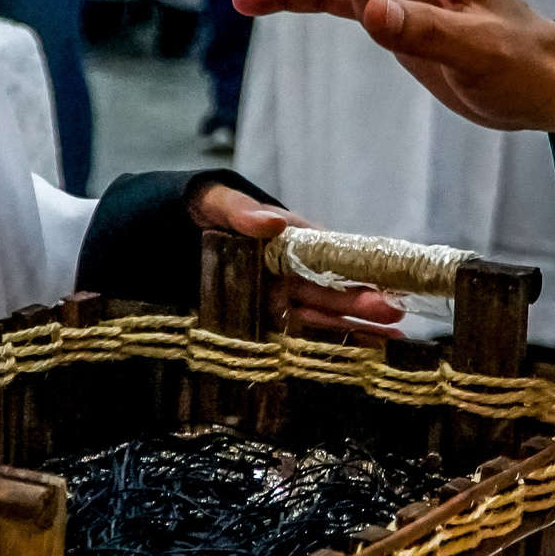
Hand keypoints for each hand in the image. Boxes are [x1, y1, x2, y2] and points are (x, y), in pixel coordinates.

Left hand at [187, 182, 406, 333]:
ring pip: (319, 315)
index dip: (353, 266)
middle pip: (328, 288)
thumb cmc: (197, 211)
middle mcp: (286, 271)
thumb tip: (273, 222)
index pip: (326, 253)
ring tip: (392, 336)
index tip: (379, 276)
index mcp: (284, 240)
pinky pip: (294, 336)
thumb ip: (241, 210)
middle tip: (394, 311)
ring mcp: (275, 298)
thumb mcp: (215, 201)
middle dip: (360, 301)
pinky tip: (357, 354)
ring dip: (354, 327)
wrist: (159, 233)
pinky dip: (324, 345)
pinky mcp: (260, 322)